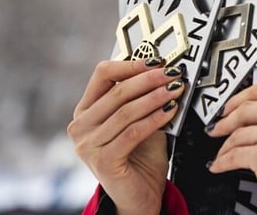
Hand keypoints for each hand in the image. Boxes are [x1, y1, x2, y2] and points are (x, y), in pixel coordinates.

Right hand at [67, 58, 185, 214]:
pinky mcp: (103, 161)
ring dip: (155, 97)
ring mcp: (88, 145)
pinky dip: (154, 119)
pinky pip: (133, 132)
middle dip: (149, 80)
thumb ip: (142, 97)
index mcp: (86, 110)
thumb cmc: (139, 156)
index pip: (102, 74)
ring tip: (176, 89)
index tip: (156, 61)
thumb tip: (163, 70)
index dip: (130, 65)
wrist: (139, 195)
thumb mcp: (139, 119)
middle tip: (172, 73)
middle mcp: (81, 126)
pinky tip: (170, 111)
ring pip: (125, 111)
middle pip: (116, 92)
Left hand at [207, 85, 256, 214]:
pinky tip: (220, 165)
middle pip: (246, 108)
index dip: (240, 98)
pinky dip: (223, 161)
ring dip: (225, 144)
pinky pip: (235, 155)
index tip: (231, 106)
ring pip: (238, 133)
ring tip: (221, 152)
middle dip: (226, 119)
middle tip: (218, 127)